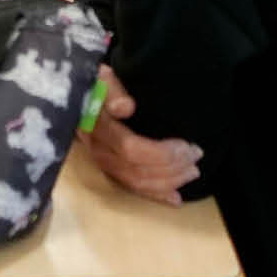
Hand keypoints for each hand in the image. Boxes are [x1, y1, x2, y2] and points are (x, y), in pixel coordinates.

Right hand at [86, 65, 202, 206]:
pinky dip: (156, 194)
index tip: (186, 145)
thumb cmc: (96, 84)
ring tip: (192, 171)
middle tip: (197, 155)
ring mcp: (103, 163)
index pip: (131, 149)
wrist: (80, 94)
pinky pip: (133, 188)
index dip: (162, 153)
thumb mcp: (102, 78)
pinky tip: (175, 198)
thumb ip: (113, 90)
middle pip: (137, 171)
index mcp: (99, 127)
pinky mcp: (110, 170)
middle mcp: (100, 151)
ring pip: (137, 183)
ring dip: (169, 181)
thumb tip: (126, 107)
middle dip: (172, 168)